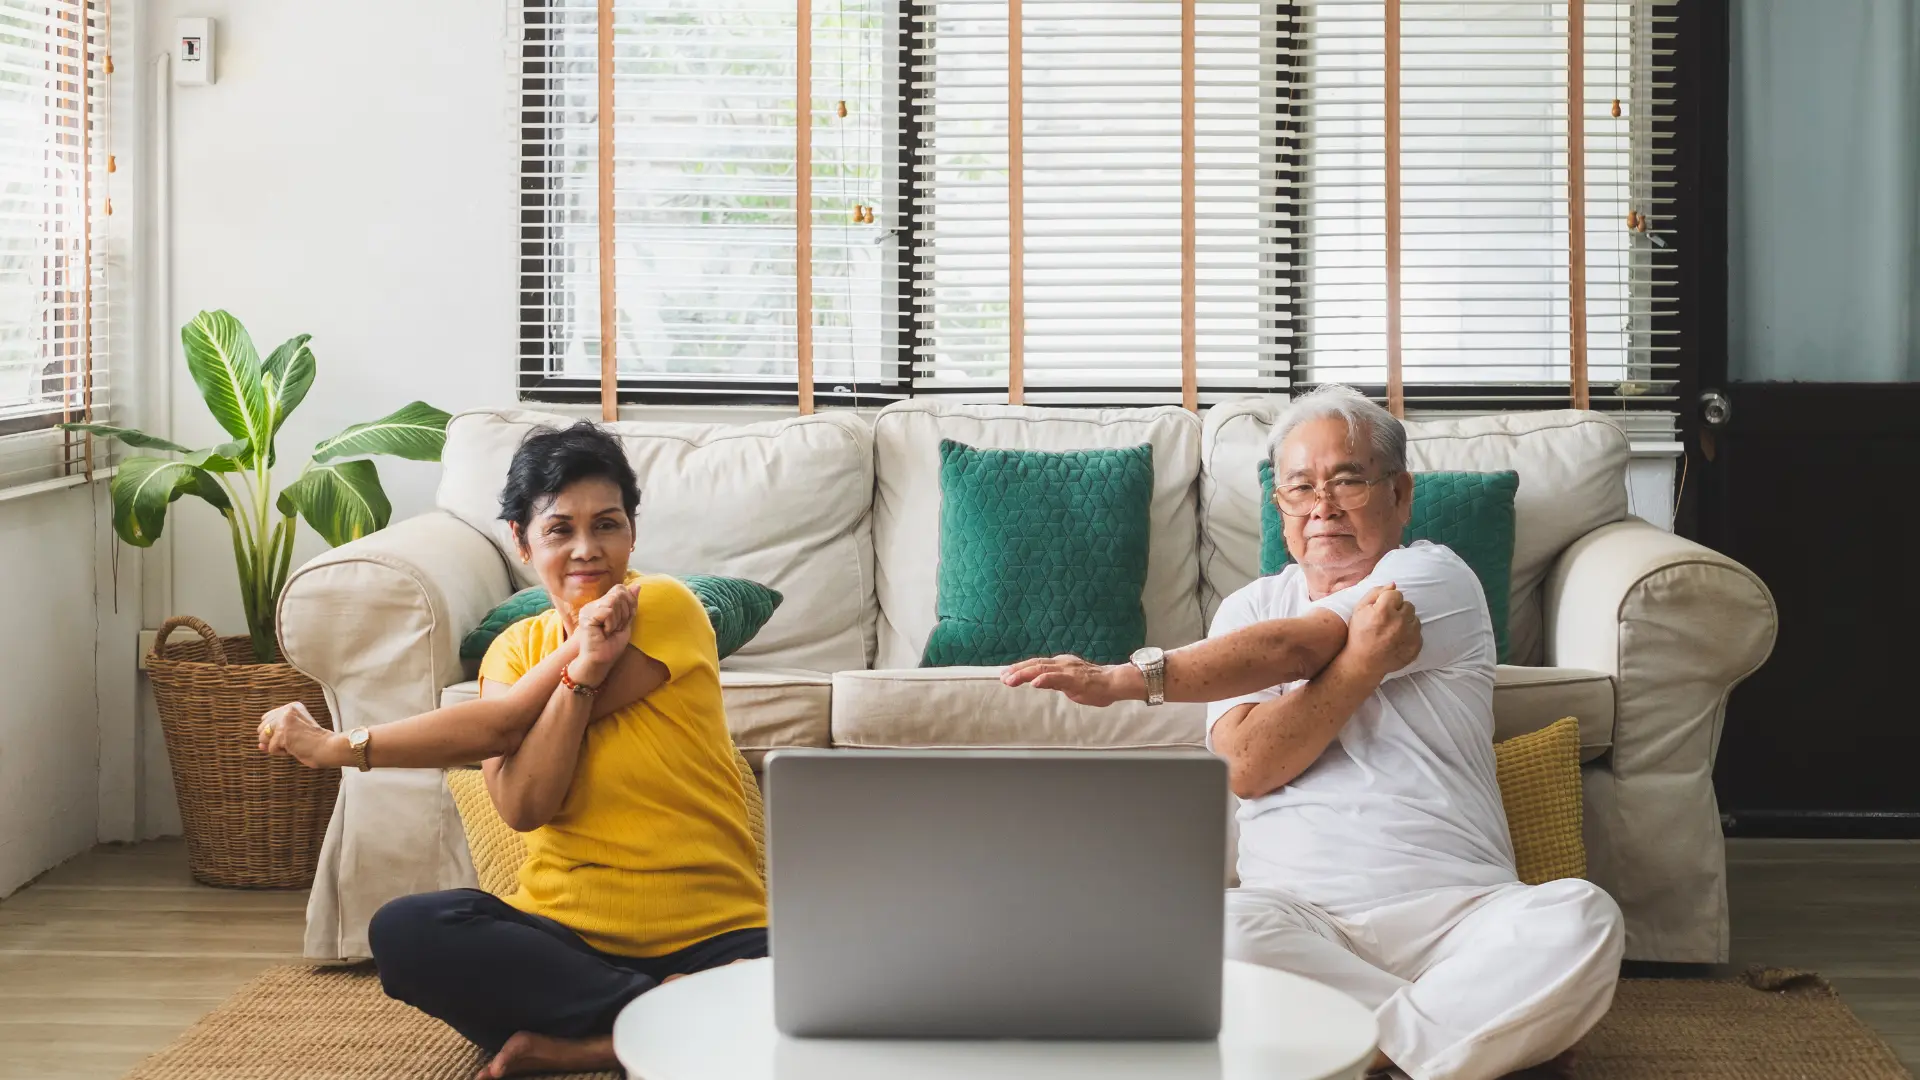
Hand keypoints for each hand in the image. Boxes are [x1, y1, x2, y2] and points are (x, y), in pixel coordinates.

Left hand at [257, 702, 346, 768]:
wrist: (328, 748)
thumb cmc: (314, 742)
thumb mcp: (294, 731)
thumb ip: (275, 734)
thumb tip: (259, 745)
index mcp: (292, 706)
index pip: (266, 718)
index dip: (274, 731)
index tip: (292, 734)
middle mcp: (287, 711)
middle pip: (262, 728)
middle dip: (273, 739)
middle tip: (294, 740)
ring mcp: (284, 722)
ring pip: (263, 738)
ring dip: (277, 746)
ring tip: (294, 744)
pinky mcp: (282, 734)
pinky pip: (271, 749)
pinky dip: (281, 753)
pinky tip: (295, 748)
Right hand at [573, 582, 639, 680]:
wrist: (600, 661)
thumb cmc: (611, 645)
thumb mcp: (626, 622)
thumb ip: (630, 604)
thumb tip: (637, 585)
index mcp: (602, 603)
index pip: (620, 589)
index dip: (629, 604)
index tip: (624, 621)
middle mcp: (594, 604)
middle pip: (619, 593)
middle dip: (624, 613)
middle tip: (615, 628)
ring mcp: (589, 609)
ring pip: (614, 601)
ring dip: (618, 620)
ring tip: (609, 631)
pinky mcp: (586, 616)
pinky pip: (608, 612)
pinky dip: (611, 624)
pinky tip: (604, 633)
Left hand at [1001, 654, 1143, 706]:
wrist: (1114, 683)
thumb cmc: (1093, 684)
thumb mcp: (1067, 683)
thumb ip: (1053, 682)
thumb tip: (1037, 682)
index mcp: (1060, 664)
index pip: (1036, 664)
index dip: (1020, 668)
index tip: (1005, 674)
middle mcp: (1062, 664)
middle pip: (1035, 664)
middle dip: (1017, 670)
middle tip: (1002, 677)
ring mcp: (1068, 670)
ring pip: (1042, 669)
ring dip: (1024, 674)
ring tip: (1010, 680)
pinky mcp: (1075, 679)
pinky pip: (1058, 678)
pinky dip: (1044, 679)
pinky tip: (1034, 683)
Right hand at [1346, 584, 1421, 676]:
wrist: (1364, 662)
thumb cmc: (1359, 634)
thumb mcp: (1359, 610)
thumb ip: (1375, 592)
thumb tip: (1393, 584)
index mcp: (1384, 610)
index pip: (1396, 594)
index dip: (1388, 601)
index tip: (1382, 610)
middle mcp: (1400, 622)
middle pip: (1408, 605)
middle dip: (1399, 610)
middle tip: (1387, 621)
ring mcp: (1409, 635)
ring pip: (1415, 619)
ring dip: (1406, 622)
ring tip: (1393, 631)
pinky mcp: (1415, 647)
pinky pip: (1418, 633)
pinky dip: (1410, 635)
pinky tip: (1398, 640)